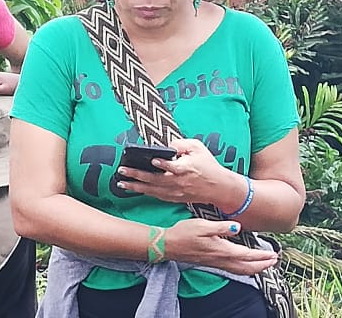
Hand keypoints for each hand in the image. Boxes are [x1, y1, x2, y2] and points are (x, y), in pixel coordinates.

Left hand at [116, 139, 241, 205]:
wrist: (219, 188)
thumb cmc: (208, 165)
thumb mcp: (198, 148)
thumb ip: (181, 144)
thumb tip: (166, 144)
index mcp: (186, 168)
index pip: (173, 167)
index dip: (163, 164)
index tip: (153, 160)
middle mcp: (179, 182)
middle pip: (156, 180)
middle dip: (137, 175)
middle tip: (122, 171)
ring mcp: (176, 192)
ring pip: (153, 190)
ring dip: (136, 187)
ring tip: (122, 183)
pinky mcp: (175, 197)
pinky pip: (157, 195)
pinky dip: (145, 192)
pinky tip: (134, 188)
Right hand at [163, 219, 277, 275]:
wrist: (168, 245)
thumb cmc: (184, 233)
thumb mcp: (203, 225)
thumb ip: (222, 227)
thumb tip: (238, 227)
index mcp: (221, 250)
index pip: (247, 255)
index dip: (262, 256)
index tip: (273, 255)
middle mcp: (221, 259)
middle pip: (247, 267)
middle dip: (263, 265)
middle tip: (274, 260)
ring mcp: (216, 263)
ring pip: (241, 271)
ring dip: (255, 269)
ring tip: (264, 265)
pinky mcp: (212, 263)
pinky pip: (233, 270)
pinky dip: (244, 270)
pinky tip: (245, 266)